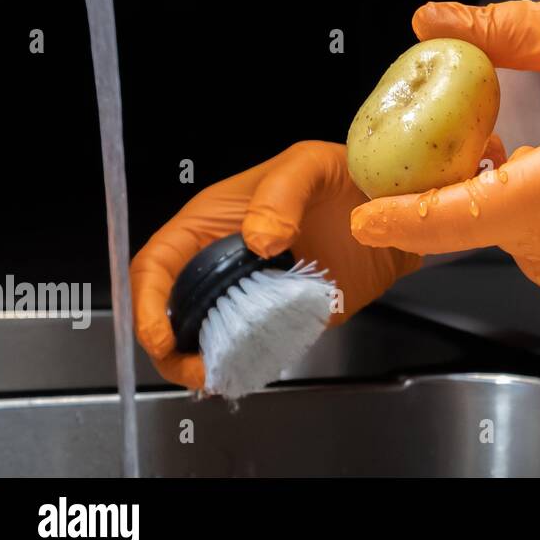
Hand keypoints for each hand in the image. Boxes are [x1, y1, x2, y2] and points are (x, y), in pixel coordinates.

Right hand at [130, 137, 503, 387]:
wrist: (391, 207)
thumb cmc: (343, 173)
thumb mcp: (309, 165)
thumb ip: (280, 193)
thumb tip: (259, 240)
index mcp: (212, 224)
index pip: (157, 264)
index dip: (148, 301)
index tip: (160, 334)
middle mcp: (225, 262)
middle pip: (173, 311)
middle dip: (172, 347)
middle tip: (198, 369)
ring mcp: (254, 293)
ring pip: (208, 335)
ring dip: (206, 361)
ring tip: (222, 375)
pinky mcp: (286, 315)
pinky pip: (256, 346)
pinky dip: (248, 362)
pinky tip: (253, 368)